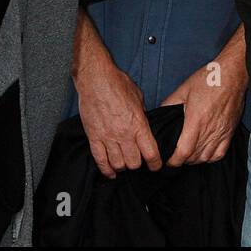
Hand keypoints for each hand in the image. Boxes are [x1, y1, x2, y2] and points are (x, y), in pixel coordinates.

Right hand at [74, 53, 161, 178]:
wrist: (96, 78)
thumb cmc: (117, 83)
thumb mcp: (138, 98)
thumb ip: (142, 115)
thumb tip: (144, 125)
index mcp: (139, 124)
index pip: (151, 153)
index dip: (155, 163)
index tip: (156, 165)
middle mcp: (124, 134)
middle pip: (134, 163)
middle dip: (138, 164)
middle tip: (137, 160)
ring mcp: (108, 137)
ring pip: (118, 164)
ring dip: (123, 166)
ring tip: (124, 164)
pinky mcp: (94, 137)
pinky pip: (100, 160)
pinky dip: (106, 169)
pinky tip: (110, 172)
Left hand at [160, 56, 246, 167]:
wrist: (232, 74)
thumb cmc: (210, 79)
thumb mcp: (184, 89)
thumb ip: (170, 103)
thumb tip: (161, 112)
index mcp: (196, 120)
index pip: (184, 151)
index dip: (174, 160)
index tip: (168, 161)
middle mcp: (209, 130)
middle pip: (194, 157)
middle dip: (182, 160)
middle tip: (175, 156)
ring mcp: (221, 132)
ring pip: (206, 158)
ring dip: (195, 160)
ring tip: (188, 155)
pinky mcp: (229, 132)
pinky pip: (220, 153)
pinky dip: (210, 158)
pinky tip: (204, 154)